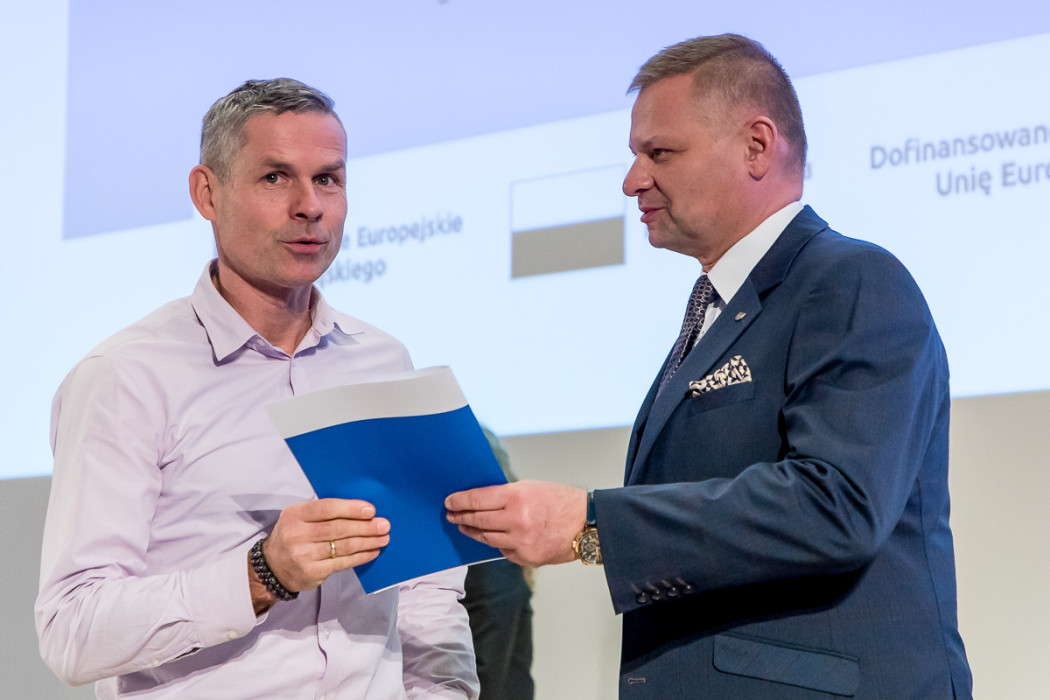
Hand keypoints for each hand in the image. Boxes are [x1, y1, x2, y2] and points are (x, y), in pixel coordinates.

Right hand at [251, 499, 389, 609]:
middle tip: (384, 525)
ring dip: (367, 542)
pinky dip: (361, 557)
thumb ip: (323, 512)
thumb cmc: (294, 535)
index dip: (350, 509)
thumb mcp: (299, 517)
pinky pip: (343, 563)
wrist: (272, 567)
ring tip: (383, 538)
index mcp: (295, 515)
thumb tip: (361, 510)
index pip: (326, 508)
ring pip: (343, 547)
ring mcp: (304, 555)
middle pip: (338, 528)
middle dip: (365, 527)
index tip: (371, 510)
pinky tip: (372, 551)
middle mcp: (297, 534)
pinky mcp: (312, 572)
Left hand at [445, 480, 586, 566]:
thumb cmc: (562, 501)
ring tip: (465, 526)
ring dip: (473, 531)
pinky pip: (504, 550)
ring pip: (487, 537)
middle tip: (451, 514)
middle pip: (478, 520)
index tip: (450, 501)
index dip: (460, 501)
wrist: (587, 524)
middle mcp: (517, 520)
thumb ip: (507, 494)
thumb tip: (481, 499)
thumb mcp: (532, 487)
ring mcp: (521, 542)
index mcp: (518, 497)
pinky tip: (491, 537)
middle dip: (461, 516)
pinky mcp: (527, 557)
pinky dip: (497, 543)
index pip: (478, 499)